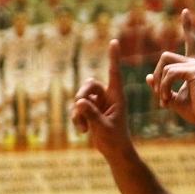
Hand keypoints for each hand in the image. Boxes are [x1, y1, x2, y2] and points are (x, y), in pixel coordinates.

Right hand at [71, 40, 132, 157]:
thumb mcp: (103, 127)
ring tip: (82, 127)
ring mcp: (98, 103)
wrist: (114, 151)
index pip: (114, 73)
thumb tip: (79, 102)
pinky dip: (77, 118)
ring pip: (80, 97)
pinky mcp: (90, 110)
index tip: (114, 41)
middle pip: (89, 85)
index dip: (113, 57)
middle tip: (79, 105)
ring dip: (78, 112)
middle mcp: (107, 96)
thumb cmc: (114, 139)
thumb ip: (91, 114)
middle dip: (81, 95)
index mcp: (117, 96)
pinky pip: (77, 108)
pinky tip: (82, 131)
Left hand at [146, 9, 194, 127]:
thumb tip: (148, 77)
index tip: (185, 11)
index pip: (190, 42)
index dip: (188, 26)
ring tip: (165, 101)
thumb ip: (161, 87)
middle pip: (164, 57)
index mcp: (193, 66)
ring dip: (160, 85)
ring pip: (165, 66)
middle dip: (157, 76)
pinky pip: (170, 74)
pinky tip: (168, 100)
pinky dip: (164, 87)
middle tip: (160, 96)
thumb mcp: (173, 98)